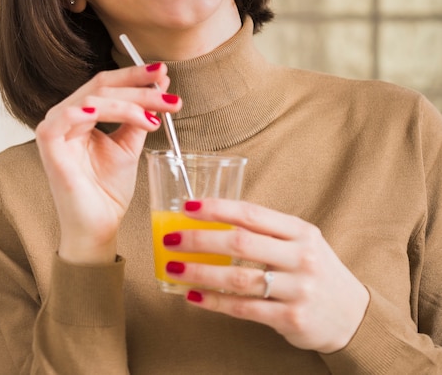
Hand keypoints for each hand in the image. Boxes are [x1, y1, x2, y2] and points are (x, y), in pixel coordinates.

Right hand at [35, 63, 180, 263]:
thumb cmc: (109, 188)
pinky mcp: (48, 144)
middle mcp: (67, 114)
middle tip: (168, 94)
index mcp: (83, 112)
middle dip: (139, 86)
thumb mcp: (130, 144)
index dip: (136, 75)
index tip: (164, 72)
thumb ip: (140, 115)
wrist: (98, 225)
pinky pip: (64, 117)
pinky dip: (87, 111)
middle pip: (103, 85)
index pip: (108, 83)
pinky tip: (104, 113)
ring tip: (154, 118)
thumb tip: (160, 86)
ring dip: (128, 104)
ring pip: (92, 99)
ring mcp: (55, 127)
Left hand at [164, 198, 369, 352]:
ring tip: (174, 267)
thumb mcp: (302, 242)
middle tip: (171, 237)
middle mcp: (301, 256)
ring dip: (200, 271)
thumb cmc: (316, 271)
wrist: (353, 315)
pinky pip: (243, 308)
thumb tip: (215, 220)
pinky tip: (193, 296)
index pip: (252, 213)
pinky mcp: (291, 318)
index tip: (188, 206)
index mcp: (300, 231)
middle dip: (200, 239)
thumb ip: (267, 231)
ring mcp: (298, 288)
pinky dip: (214, 302)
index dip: (217, 208)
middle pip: (241, 242)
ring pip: (238, 278)